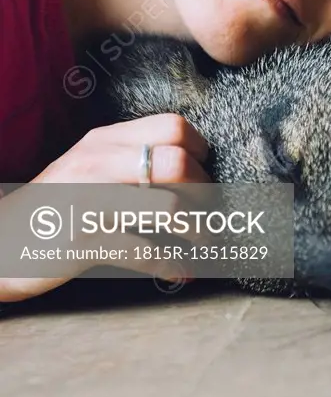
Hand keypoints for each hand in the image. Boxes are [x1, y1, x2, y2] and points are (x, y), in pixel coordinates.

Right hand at [0, 114, 210, 302]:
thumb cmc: (54, 206)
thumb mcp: (88, 167)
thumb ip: (128, 159)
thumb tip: (190, 167)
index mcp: (105, 140)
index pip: (172, 126)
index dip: (200, 150)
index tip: (205, 172)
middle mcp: (99, 162)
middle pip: (179, 163)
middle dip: (205, 192)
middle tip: (210, 213)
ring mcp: (91, 201)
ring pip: (171, 207)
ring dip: (199, 230)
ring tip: (205, 242)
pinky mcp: (84, 241)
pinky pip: (145, 252)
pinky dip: (172, 265)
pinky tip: (181, 271)